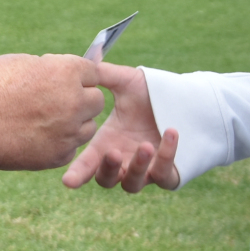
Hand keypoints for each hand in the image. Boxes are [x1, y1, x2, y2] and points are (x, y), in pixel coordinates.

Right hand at [0, 53, 103, 169]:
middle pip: (96, 101)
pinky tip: (37, 137)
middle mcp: (74, 101)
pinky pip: (71, 148)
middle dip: (81, 100)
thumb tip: (64, 75)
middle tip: (56, 102)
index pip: (92, 72)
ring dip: (74, 124)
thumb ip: (50, 69)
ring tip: (45, 121)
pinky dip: (59, 144)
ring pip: (87, 128)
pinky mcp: (58, 156)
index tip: (67, 81)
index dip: (78, 76)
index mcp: (66, 72)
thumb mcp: (21, 63)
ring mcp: (68, 132)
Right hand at [62, 62, 179, 190]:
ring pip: (133, 184)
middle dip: (107, 169)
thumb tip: (82, 66)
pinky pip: (164, 175)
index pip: (86, 163)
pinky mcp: (167, 174)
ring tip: (146, 144)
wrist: (181, 98)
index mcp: (106, 142)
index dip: (77, 173)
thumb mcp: (125, 81)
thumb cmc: (148, 91)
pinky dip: (167, 157)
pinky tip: (171, 133)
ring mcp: (144, 170)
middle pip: (106, 180)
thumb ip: (103, 74)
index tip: (68, 181)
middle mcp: (123, 160)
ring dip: (137, 167)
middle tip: (114, 152)